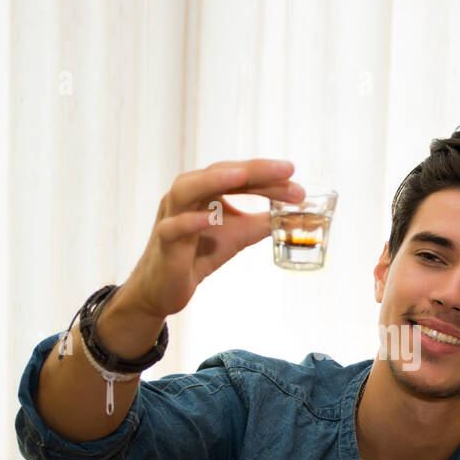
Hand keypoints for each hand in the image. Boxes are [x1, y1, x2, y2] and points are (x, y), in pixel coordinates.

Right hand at [124, 159, 303, 318]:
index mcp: (205, 191)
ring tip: (242, 176)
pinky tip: (211, 217)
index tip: (296, 180)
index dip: (268, 178)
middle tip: (286, 170)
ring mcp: (172, 216)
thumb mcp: (238, 236)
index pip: (239, 177)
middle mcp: (187, 196)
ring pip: (187, 189)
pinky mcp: (164, 241)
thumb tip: (292, 216)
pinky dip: (191, 221)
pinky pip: (174, 227)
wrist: (164, 288)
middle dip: (253, 170)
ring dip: (214, 179)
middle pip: (218, 173)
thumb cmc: (198, 254)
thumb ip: (261, 223)